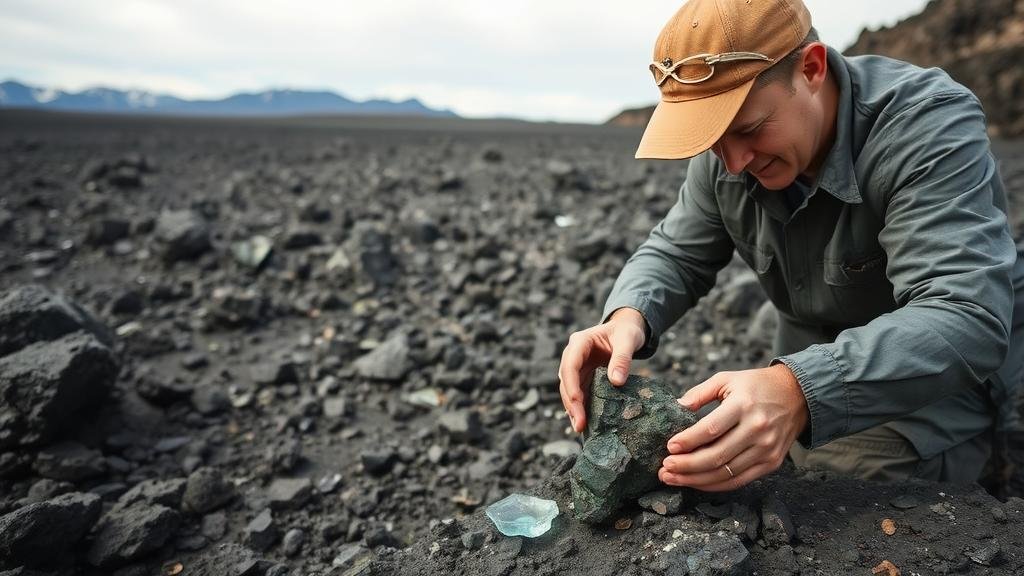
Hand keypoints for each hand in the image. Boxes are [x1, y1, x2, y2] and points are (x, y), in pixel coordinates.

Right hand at [558, 308, 646, 432]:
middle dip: (572, 403)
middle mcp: (573, 355)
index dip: (572, 385)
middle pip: (566, 381)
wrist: (626, 330)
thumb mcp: (628, 340)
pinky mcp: (584, 376)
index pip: (570, 365)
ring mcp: (577, 367)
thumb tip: (616, 382)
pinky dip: (580, 406)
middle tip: (579, 424)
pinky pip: (579, 393)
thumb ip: (622, 359)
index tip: (577, 402)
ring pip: (569, 389)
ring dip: (573, 408)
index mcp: (580, 342)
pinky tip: (583, 422)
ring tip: (580, 427)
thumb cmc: (626, 331)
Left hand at [658, 364, 808, 490]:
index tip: (669, 447)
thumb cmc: (756, 385)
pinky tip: (696, 482)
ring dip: (696, 479)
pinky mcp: (772, 463)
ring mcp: (767, 449)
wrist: (798, 395)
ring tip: (673, 478)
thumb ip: (700, 393)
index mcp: (743, 405)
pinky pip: (739, 480)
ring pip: (726, 473)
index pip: (711, 429)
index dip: (688, 441)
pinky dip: (715, 485)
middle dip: (686, 466)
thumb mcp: (727, 379)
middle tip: (664, 469)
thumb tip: (677, 407)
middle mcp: (757, 429)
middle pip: (716, 456)